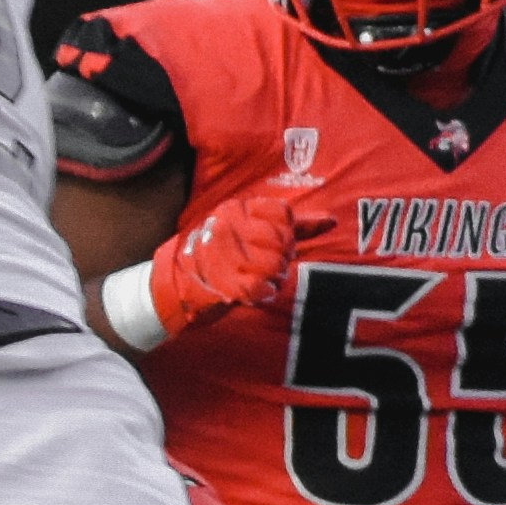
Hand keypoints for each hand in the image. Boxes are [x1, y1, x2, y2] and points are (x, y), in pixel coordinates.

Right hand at [150, 176, 327, 333]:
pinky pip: (263, 289)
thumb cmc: (217, 257)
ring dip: (272, 279)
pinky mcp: (224, 282)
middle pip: (283, 242)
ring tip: (253, 278)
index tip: (272, 243)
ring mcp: (225, 255)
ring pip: (276, 266)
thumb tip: (332, 221)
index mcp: (234, 209)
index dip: (285, 235)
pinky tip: (250, 292)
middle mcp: (229, 227)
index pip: (283, 215)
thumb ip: (291, 226)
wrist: (172, 288)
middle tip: (260, 266)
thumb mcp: (248, 230)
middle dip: (280, 259)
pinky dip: (262, 295)